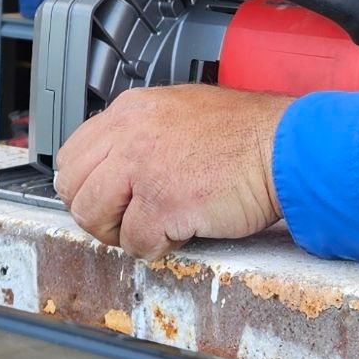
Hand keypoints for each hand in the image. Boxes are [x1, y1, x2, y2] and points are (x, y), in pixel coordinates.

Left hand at [54, 86, 287, 256]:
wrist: (286, 147)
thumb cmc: (245, 135)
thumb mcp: (181, 112)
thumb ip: (142, 133)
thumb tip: (114, 167)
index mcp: (131, 111)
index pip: (73, 155)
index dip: (85, 186)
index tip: (105, 200)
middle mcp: (129, 135)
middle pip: (75, 189)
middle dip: (98, 214)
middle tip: (127, 221)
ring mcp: (143, 169)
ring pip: (94, 218)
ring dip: (122, 233)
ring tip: (155, 228)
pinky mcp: (163, 204)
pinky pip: (136, 242)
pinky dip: (156, 247)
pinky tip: (181, 232)